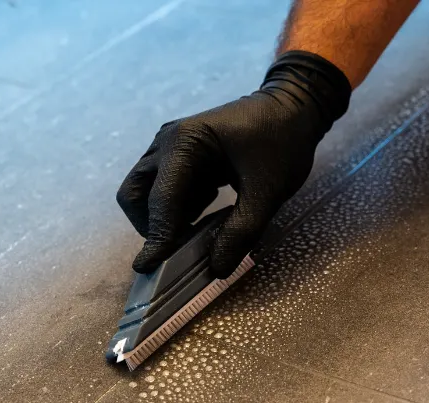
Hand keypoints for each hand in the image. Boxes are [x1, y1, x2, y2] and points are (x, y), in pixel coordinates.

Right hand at [117, 51, 350, 277]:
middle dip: (150, 226)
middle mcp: (166, 142)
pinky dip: (176, 208)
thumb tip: (217, 269)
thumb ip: (242, 232)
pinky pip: (162, 189)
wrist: (293, 108)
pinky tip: (205, 211)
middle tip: (176, 249)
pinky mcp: (178, 156)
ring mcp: (169, 147)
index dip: (156, 237)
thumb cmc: (283, 142)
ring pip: (144, 193)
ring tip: (198, 229)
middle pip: (135, 194)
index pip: (161, 200)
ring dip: (163, 218)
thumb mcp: (268, 192)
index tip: (148, 268)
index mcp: (185, 143)